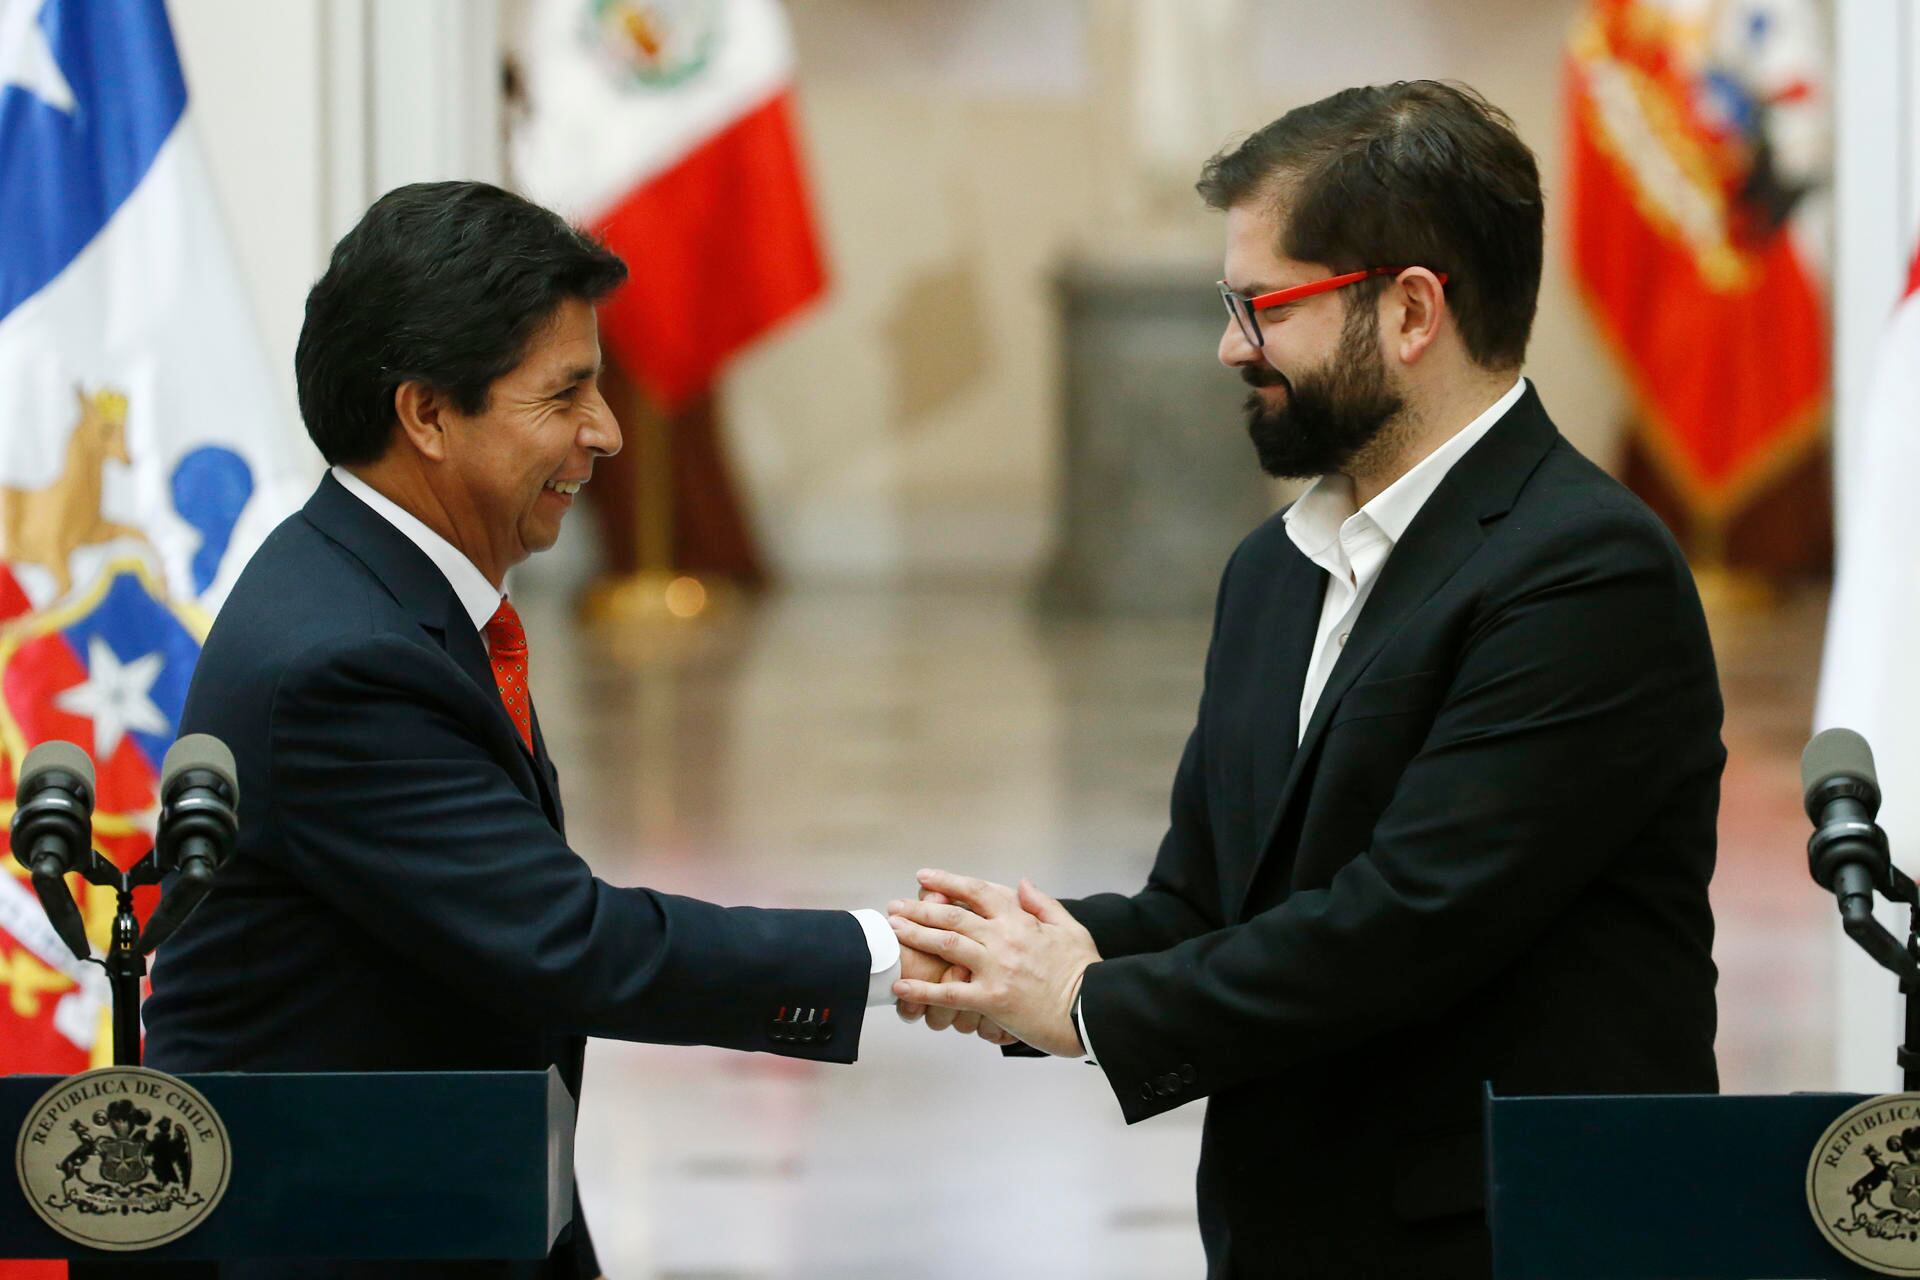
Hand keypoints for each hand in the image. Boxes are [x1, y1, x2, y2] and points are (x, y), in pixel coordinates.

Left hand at [889, 870, 1099, 1057]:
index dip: (948, 881)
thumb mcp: (1070, 928)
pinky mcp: (992, 1000)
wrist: (1095, 1009)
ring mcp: (996, 969)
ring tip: (893, 930)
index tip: (924, 877)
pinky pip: (949, 993)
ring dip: (916, 935)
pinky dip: (922, 990)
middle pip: (953, 915)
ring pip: (947, 945)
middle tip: (895, 906)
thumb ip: (1042, 904)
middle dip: (919, 908)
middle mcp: (1004, 939)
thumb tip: (1022, 882)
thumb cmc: (1085, 972)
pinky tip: (900, 988)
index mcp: (1021, 920)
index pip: (978, 892)